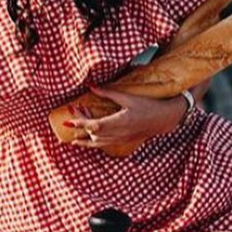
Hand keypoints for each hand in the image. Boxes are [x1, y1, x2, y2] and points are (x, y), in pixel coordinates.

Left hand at [66, 84, 187, 149]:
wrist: (164, 119)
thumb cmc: (148, 105)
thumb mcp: (128, 97)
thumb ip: (108, 93)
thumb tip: (91, 86)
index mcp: (120, 121)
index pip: (95, 125)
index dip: (80, 123)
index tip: (68, 121)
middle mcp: (119, 133)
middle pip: (93, 133)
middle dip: (80, 124)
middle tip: (71, 113)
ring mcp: (121, 139)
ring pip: (97, 142)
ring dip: (84, 136)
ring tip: (75, 129)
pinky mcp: (123, 142)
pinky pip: (104, 145)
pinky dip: (93, 142)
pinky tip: (86, 139)